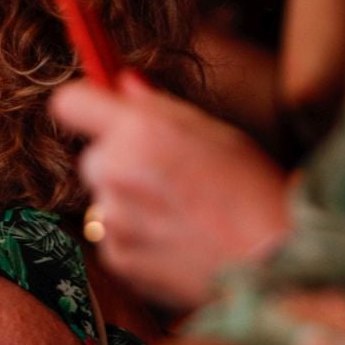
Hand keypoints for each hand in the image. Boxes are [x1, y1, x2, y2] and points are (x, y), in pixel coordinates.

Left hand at [51, 74, 289, 309]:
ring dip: (129, 201)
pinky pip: (114, 237)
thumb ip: (158, 106)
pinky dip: (137, 237)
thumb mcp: (215, 131)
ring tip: (181, 213)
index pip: (70, 102)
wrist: (274, 261)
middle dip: (120, 161)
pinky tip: (177, 240)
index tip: (101, 112)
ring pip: (105, 198)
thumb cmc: (254, 189)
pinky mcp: (118, 259)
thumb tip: (123, 83)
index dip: (86, 105)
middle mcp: (116, 172)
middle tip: (169, 175)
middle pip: (93, 156)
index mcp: (141, 131)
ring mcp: (113, 219)